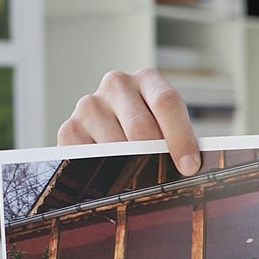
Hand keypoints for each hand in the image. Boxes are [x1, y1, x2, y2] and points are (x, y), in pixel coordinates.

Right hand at [57, 67, 200, 174]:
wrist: (113, 127)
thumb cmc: (150, 129)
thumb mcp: (168, 126)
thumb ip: (178, 140)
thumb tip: (188, 168)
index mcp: (148, 79)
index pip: (166, 103)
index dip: (180, 137)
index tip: (189, 166)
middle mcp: (116, 84)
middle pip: (141, 127)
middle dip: (156, 157)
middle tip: (165, 179)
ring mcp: (89, 105)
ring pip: (116, 146)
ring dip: (130, 166)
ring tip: (139, 177)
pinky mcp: (69, 129)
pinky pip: (89, 158)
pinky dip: (104, 172)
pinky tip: (113, 175)